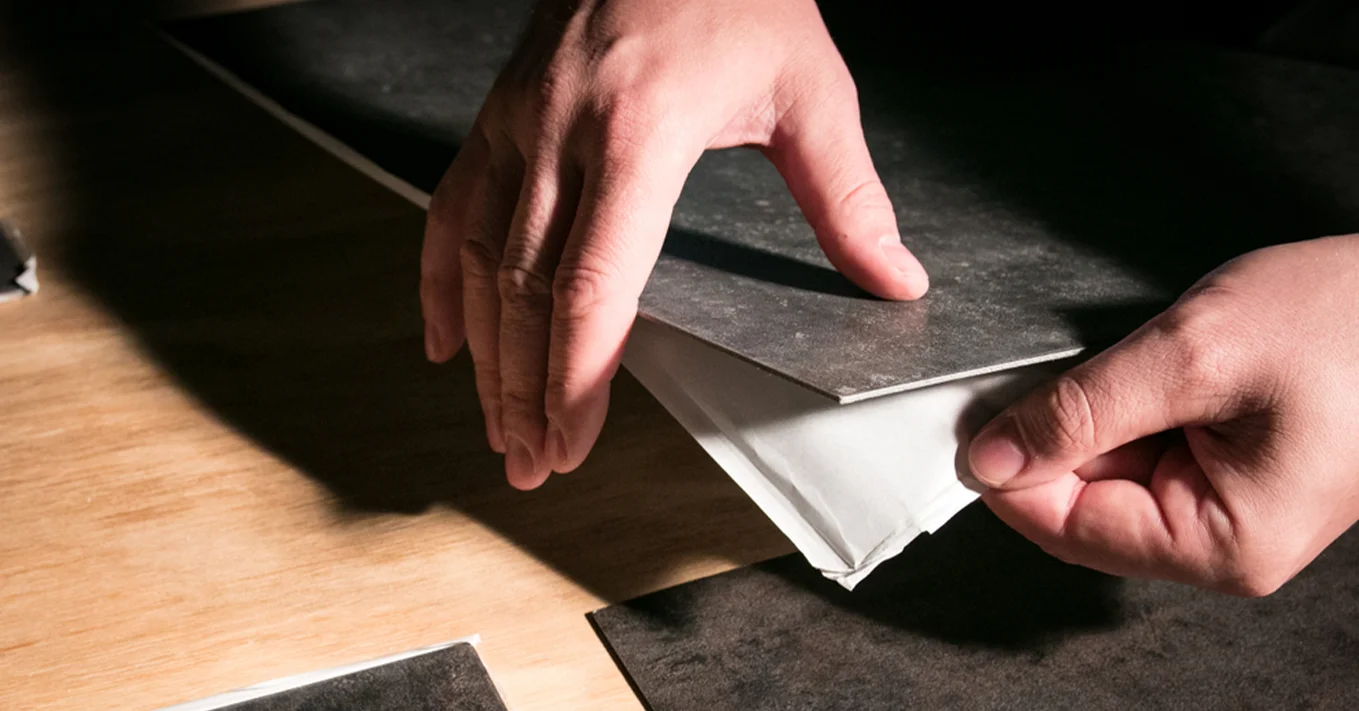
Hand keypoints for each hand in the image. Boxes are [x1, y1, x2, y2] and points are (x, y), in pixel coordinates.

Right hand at [422, 0, 927, 488]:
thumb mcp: (809, 86)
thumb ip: (846, 195)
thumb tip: (896, 281)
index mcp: (640, 134)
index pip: (594, 282)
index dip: (574, 376)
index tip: (569, 442)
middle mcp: (561, 133)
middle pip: (526, 291)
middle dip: (525, 390)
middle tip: (530, 465)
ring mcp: (517, 122)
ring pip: (481, 262)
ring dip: (486, 356)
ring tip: (499, 428)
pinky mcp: (498, 115)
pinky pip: (451, 209)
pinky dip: (441, 282)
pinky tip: (445, 341)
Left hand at [969, 235, 1358, 595]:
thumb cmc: (1346, 322)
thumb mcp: (1192, 355)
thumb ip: (1081, 411)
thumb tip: (996, 457)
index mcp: (1223, 543)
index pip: (1067, 529)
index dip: (1010, 474)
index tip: (972, 420)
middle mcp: (1223, 543)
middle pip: (1081, 507)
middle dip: (1052, 439)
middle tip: (1048, 369)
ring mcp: (1225, 508)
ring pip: (1105, 475)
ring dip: (1090, 418)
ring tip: (1138, 360)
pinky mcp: (1226, 470)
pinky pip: (1141, 450)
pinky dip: (1122, 407)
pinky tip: (1152, 369)